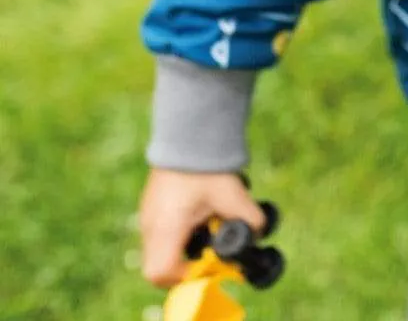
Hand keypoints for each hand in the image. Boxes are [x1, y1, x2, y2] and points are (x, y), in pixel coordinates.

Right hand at [138, 168, 266, 287]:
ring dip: (185, 246)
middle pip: (158, 266)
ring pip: (159, 249)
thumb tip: (259, 231)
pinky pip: (160, 231)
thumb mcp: (233, 194)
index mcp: (165, 227)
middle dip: (186, 265)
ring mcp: (148, 214)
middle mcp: (150, 225)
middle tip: (211, 247)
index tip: (209, 261)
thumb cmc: (207, 163)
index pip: (161, 273)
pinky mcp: (152, 204)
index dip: (186, 275)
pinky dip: (180, 231)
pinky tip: (201, 209)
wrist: (191, 131)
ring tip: (208, 222)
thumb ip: (249, 218)